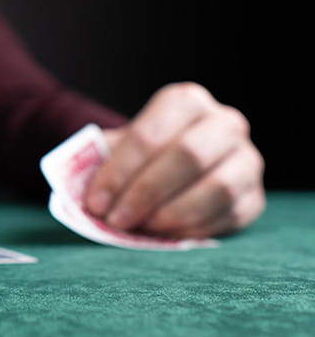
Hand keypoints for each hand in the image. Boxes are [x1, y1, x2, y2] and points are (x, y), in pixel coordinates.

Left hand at [84, 82, 264, 237]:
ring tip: (142, 227)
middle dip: (146, 192)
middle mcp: (223, 122)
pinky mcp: (255, 196)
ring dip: (173, 213)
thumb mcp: (118, 147)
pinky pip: (230, 214)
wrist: (176, 165)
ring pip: (217, 186)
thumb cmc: (141, 156)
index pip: (149, 134)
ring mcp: (246, 158)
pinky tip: (166, 235)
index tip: (96, 202)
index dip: (119, 171)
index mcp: (185, 101)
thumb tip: (80, 195)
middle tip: (117, 219)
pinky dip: (194, 228)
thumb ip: (101, 162)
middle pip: (188, 155)